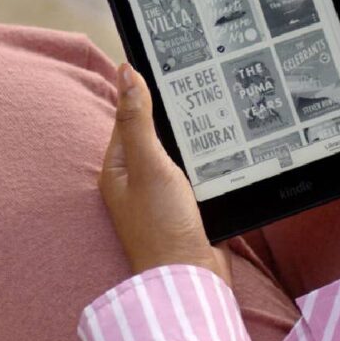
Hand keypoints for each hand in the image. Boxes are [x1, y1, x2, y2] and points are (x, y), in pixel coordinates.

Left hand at [98, 63, 230, 282]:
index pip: (128, 117)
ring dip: (191, 138)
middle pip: (153, 133)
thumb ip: (138, 120)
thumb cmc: (162, 224)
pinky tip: (221, 150)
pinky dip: (204, 161)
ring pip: (176, 153)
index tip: (167, 65)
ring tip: (213, 110)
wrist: (190, 276)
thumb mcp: (149, 164)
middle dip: (171, 113)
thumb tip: (126, 73)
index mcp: (118, 168)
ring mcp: (160, 195)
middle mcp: (136, 180)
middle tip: (197, 83)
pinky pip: (193, 173)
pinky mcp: (184, 207)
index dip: (144, 92)